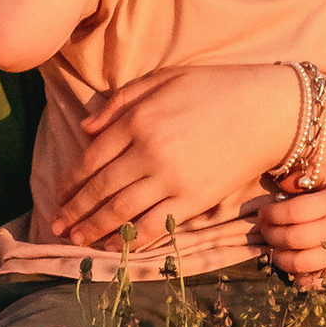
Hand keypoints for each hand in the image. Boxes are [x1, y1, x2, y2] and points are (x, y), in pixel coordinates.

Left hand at [48, 60, 302, 245]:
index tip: (59, 195)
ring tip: (76, 240)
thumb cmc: (216, 88)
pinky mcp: (195, 200)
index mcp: (139, 120)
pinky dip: (130, 239)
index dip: (72, 181)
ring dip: (94, 229)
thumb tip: (86, 130)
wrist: (269, 111)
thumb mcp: (164, 80)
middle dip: (75, 211)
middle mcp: (149, 152)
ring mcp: (172, 179)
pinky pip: (155, 225)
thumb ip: (121, 102)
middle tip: (56, 226)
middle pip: (101, 189)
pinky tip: (115, 246)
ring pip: (121, 212)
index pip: (92, 158)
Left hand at [251, 176, 325, 291]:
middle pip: (293, 238)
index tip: (264, 213)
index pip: (293, 212)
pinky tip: (293, 267)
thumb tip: (280, 183)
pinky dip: (299, 278)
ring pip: (300, 263)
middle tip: (264, 229)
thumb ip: (309, 175)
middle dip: (270, 234)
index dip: (272, 213)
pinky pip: (316, 282)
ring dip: (279, 257)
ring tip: (274, 248)